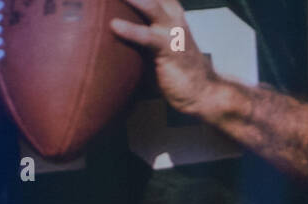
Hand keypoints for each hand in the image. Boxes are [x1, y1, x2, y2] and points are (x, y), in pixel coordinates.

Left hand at [111, 0, 217, 116]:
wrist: (202, 91)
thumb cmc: (174, 69)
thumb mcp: (155, 43)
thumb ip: (136, 34)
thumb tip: (105, 35)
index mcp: (169, 9)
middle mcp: (171, 15)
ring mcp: (172, 30)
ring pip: (149, 5)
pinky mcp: (169, 49)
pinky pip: (147, 36)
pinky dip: (130, 30)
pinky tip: (114, 25)